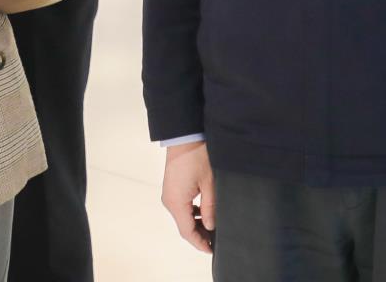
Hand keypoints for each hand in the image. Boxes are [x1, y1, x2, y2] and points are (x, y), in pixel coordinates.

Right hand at [161, 139, 216, 253]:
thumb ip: (210, 207)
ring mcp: (169, 194)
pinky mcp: (172, 187)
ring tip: (213, 227)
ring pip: (183, 216)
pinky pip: (181, 206)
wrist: (185, 135)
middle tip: (215, 240)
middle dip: (199, 234)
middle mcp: (169, 201)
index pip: (187, 232)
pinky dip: (192, 213)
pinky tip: (205, 212)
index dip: (200, 242)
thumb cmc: (197, 155)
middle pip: (184, 226)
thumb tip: (211, 226)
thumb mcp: (209, 183)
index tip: (211, 249)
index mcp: (176, 202)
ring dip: (196, 223)